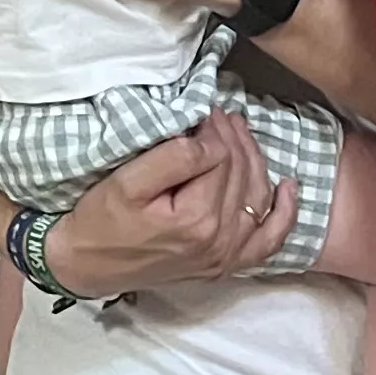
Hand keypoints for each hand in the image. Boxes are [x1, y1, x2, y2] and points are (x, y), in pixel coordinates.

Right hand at [41, 114, 299, 297]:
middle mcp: (221, 241)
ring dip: (254, 159)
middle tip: (218, 112)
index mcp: (198, 219)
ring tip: (238, 130)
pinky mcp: (225, 264)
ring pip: (258, 196)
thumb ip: (174, 157)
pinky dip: (284, 214)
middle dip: (234, 137)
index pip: (224, 158)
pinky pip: (269, 240)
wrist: (86, 265)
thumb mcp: (129, 183)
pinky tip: (289, 187)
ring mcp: (227, 256)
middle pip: (243, 174)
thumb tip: (210, 139)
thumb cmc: (101, 222)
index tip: (201, 109)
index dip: (215, 128)